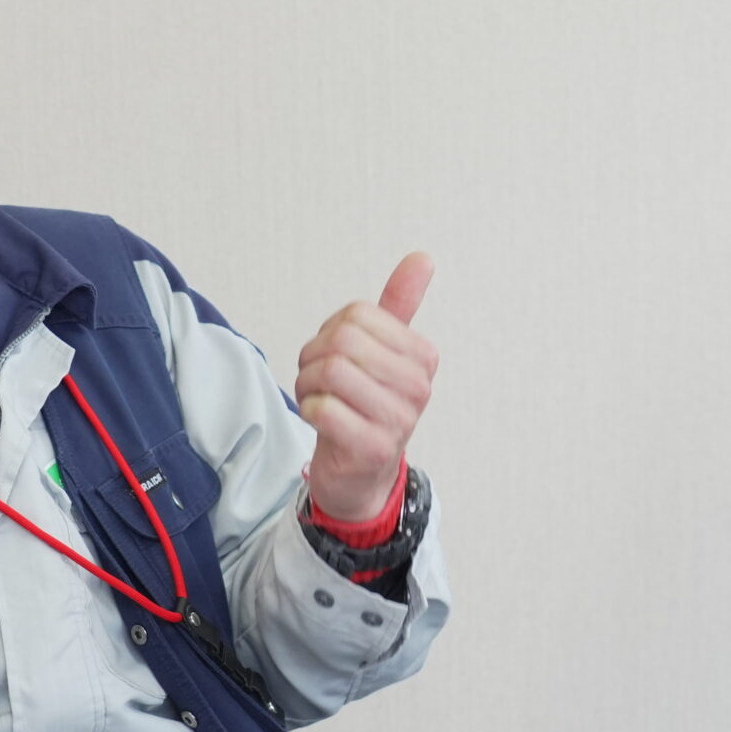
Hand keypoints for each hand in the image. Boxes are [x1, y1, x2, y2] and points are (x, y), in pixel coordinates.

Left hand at [294, 253, 438, 522]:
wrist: (359, 473)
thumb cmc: (366, 406)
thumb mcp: (382, 352)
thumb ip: (399, 305)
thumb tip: (423, 258)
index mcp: (422, 356)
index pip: (357, 315)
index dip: (330, 331)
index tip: (335, 356)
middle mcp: (418, 387)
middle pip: (342, 341)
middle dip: (313, 358)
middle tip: (317, 379)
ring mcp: (400, 420)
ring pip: (330, 372)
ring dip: (307, 385)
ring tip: (318, 398)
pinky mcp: (374, 449)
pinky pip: (323, 409)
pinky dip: (309, 410)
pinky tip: (321, 421)